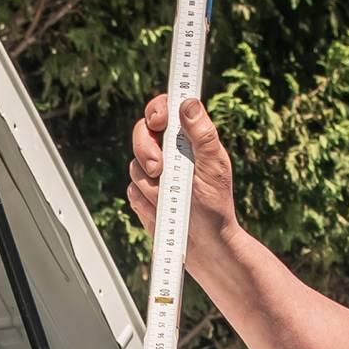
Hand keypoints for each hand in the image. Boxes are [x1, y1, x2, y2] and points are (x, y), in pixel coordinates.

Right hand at [126, 95, 241, 272]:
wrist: (205, 246)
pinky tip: (164, 212)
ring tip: (173, 200)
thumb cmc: (215, 207)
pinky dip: (148, 204)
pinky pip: (132, 193)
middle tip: (158, 168)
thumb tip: (189, 103)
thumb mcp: (213, 167)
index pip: (165, 111)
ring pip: (134, 166)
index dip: (157, 110)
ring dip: (153, 185)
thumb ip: (202, 134)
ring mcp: (153, 174)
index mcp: (187, 139)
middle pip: (141, 134)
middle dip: (146, 150)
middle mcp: (168, 152)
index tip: (159, 121)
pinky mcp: (142, 195)